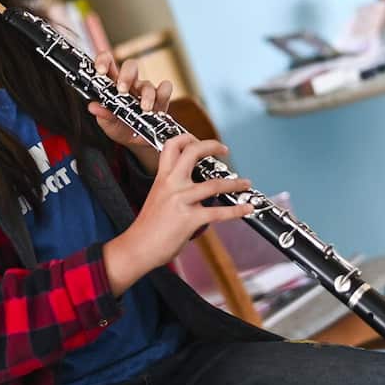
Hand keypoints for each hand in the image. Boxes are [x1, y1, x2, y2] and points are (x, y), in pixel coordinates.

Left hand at [88, 52, 171, 172]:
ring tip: (144, 108)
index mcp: (113, 84)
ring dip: (146, 95)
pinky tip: (159, 105)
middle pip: (131, 66)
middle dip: (126, 76)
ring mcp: (145, 90)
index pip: (108, 63)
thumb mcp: (108, 124)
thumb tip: (93, 106)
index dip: (104, 61)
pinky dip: (164, 93)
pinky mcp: (160, 99)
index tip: (100, 70)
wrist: (137, 143)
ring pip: (148, 82)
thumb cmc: (120, 128)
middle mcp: (130, 84)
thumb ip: (102, 115)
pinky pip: (165, 89)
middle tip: (122, 90)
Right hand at [103, 134, 253, 293]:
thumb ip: (174, 188)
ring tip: (246, 183)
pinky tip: (246, 209)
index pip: (171, 146)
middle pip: (192, 152)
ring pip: (214, 184)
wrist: (137, 247)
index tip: (199, 140)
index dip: (187, 137)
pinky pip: (218, 212)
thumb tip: (196, 185)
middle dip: (212, 146)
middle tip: (224, 149)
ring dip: (235, 183)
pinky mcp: (189, 219)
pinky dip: (237, 210)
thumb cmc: (148, 226)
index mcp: (162, 178)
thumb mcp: (157, 198)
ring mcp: (181, 200)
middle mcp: (172, 184)